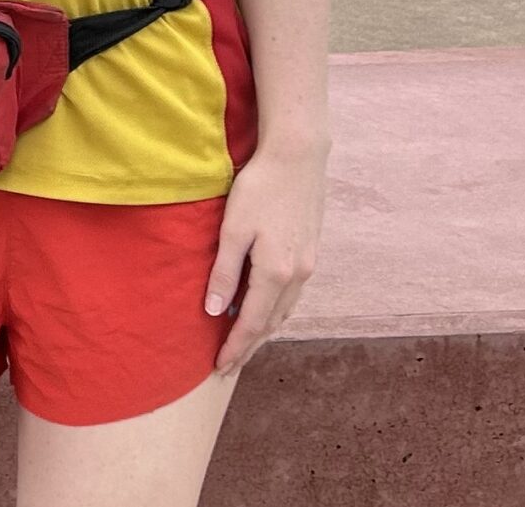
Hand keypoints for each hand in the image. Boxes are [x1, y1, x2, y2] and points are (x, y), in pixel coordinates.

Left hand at [206, 135, 328, 375]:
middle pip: (270, 323)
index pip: (250, 323)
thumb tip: (213, 310)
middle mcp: (298, 276)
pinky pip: (292, 296)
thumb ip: (225, 272)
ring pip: (284, 311)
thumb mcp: (233, 229)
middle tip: (228, 365)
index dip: (235, 347)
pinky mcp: (311, 253)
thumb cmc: (259, 189)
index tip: (219, 367)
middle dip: (249, 346)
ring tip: (244, 344)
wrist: (298, 158)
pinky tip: (266, 310)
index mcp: (275, 273)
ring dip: (264, 330)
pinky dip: (276, 311)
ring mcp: (309, 266)